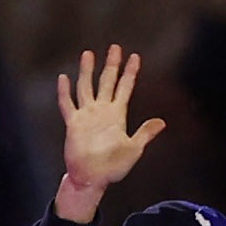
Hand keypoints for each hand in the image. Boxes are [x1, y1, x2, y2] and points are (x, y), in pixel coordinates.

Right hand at [53, 44, 164, 222]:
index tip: (135, 57)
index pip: (125, 88)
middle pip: (106, 81)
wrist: (93, 178)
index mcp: (118, 115)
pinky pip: (67, 104)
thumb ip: (145, 133)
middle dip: (111, 65)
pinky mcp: (73, 124)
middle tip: (115, 47)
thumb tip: (162, 122)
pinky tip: (63, 77)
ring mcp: (87, 115)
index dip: (130, 72)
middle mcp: (102, 111)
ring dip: (87, 71)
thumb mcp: (134, 149)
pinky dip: (64, 92)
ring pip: (86, 87)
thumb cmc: (113, 166)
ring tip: (88, 54)